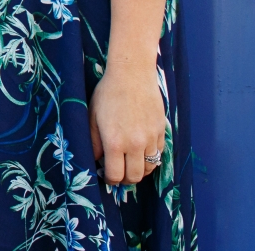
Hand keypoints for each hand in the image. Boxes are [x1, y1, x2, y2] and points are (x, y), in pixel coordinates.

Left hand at [89, 64, 165, 185]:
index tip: (107, 175)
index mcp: (114, 142)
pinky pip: (158, 154)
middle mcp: (135, 144)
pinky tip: (140, 150)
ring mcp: (151, 138)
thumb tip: (95, 160)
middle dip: (125, 179)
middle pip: (134, 177)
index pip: (116, 175)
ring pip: (149, 168)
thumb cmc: (108, 93)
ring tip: (129, 162)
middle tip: (118, 172)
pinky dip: (150, 157)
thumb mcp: (92, 117)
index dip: (110, 179)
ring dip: (139, 169)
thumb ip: (93, 142)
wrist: (132, 75)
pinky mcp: (161, 132)